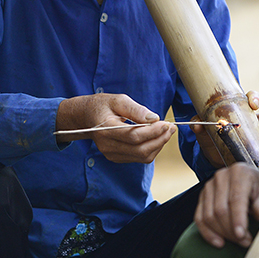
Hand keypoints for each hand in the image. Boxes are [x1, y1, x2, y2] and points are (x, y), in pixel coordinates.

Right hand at [56, 93, 175, 163]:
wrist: (87, 117)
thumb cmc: (104, 105)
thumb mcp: (118, 100)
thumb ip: (136, 109)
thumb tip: (154, 119)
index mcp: (105, 129)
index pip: (134, 136)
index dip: (154, 132)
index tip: (167, 123)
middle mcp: (107, 145)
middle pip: (140, 150)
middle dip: (160, 140)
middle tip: (171, 127)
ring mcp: (111, 154)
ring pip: (142, 156)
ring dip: (158, 145)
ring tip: (166, 131)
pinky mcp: (116, 158)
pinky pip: (139, 158)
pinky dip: (151, 149)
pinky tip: (156, 137)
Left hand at [190, 90, 258, 166]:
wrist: (213, 158)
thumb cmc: (210, 137)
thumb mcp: (203, 130)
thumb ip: (198, 124)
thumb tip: (197, 125)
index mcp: (237, 110)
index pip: (249, 99)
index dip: (254, 98)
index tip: (253, 104)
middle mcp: (249, 120)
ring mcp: (255, 134)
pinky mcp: (258, 148)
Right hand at [194, 162, 258, 248]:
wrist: (256, 184)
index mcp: (240, 172)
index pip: (235, 199)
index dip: (238, 219)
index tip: (242, 236)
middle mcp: (221, 176)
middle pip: (220, 209)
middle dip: (231, 230)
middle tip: (246, 242)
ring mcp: (209, 185)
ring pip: (209, 215)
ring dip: (222, 233)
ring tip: (239, 241)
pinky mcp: (203, 196)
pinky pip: (199, 217)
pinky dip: (207, 232)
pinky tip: (219, 243)